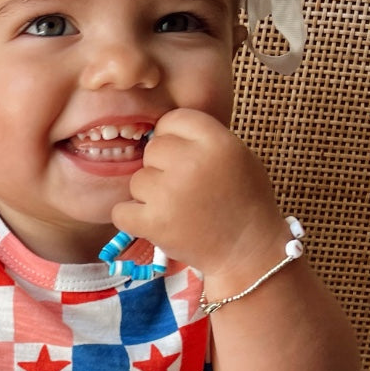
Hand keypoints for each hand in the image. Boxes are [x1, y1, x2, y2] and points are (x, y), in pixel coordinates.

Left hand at [111, 108, 285, 290]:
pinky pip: (121, 210)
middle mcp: (192, 162)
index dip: (175, 139)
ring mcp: (170, 193)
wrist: (247, 251)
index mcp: (216, 141)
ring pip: (137, 180)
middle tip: (183, 189)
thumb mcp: (237, 155)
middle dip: (162, 167)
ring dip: (150, 195)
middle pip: (153, 149)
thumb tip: (162, 131)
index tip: (184, 158)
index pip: (174, 119)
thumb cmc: (244, 202)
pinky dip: (133, 218)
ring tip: (176, 209)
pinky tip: (154, 222)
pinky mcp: (153, 222)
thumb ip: (203, 139)